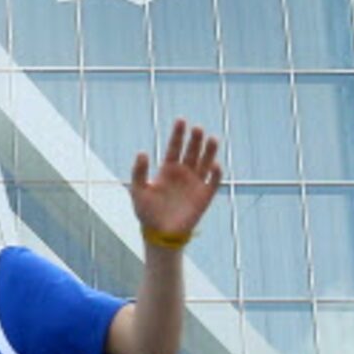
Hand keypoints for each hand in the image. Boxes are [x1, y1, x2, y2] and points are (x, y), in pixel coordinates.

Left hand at [128, 119, 222, 241]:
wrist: (159, 234)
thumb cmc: (147, 212)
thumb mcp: (138, 191)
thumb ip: (139, 172)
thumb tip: (142, 152)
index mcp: (168, 169)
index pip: (175, 147)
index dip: (178, 134)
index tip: (181, 120)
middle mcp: (183, 173)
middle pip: (192, 151)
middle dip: (195, 140)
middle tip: (197, 128)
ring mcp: (195, 183)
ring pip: (205, 162)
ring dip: (209, 151)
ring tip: (212, 138)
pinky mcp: (204, 196)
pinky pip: (213, 182)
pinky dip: (215, 173)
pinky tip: (214, 164)